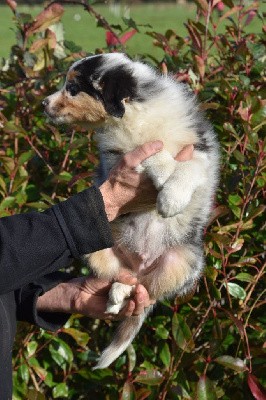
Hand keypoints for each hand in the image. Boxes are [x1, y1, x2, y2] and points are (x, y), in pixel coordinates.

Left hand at [36, 272, 152, 319]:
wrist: (79, 291)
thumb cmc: (95, 282)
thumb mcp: (111, 275)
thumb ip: (123, 276)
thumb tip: (135, 279)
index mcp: (128, 290)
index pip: (143, 292)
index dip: (147, 290)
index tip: (145, 284)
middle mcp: (127, 300)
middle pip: (143, 303)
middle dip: (144, 297)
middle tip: (141, 289)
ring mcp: (121, 308)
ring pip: (136, 310)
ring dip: (139, 303)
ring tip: (138, 295)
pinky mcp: (113, 316)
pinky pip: (125, 315)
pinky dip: (129, 309)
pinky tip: (131, 303)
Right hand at [100, 143, 193, 218]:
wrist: (112, 201)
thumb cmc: (119, 179)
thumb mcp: (128, 161)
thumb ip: (144, 151)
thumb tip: (160, 143)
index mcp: (158, 176)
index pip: (178, 164)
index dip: (186, 155)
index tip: (191, 147)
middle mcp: (162, 188)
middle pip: (180, 174)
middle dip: (185, 164)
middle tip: (190, 153)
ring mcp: (160, 196)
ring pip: (175, 183)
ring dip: (179, 173)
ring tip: (183, 163)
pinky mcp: (156, 201)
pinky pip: (169, 190)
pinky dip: (172, 182)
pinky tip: (171, 175)